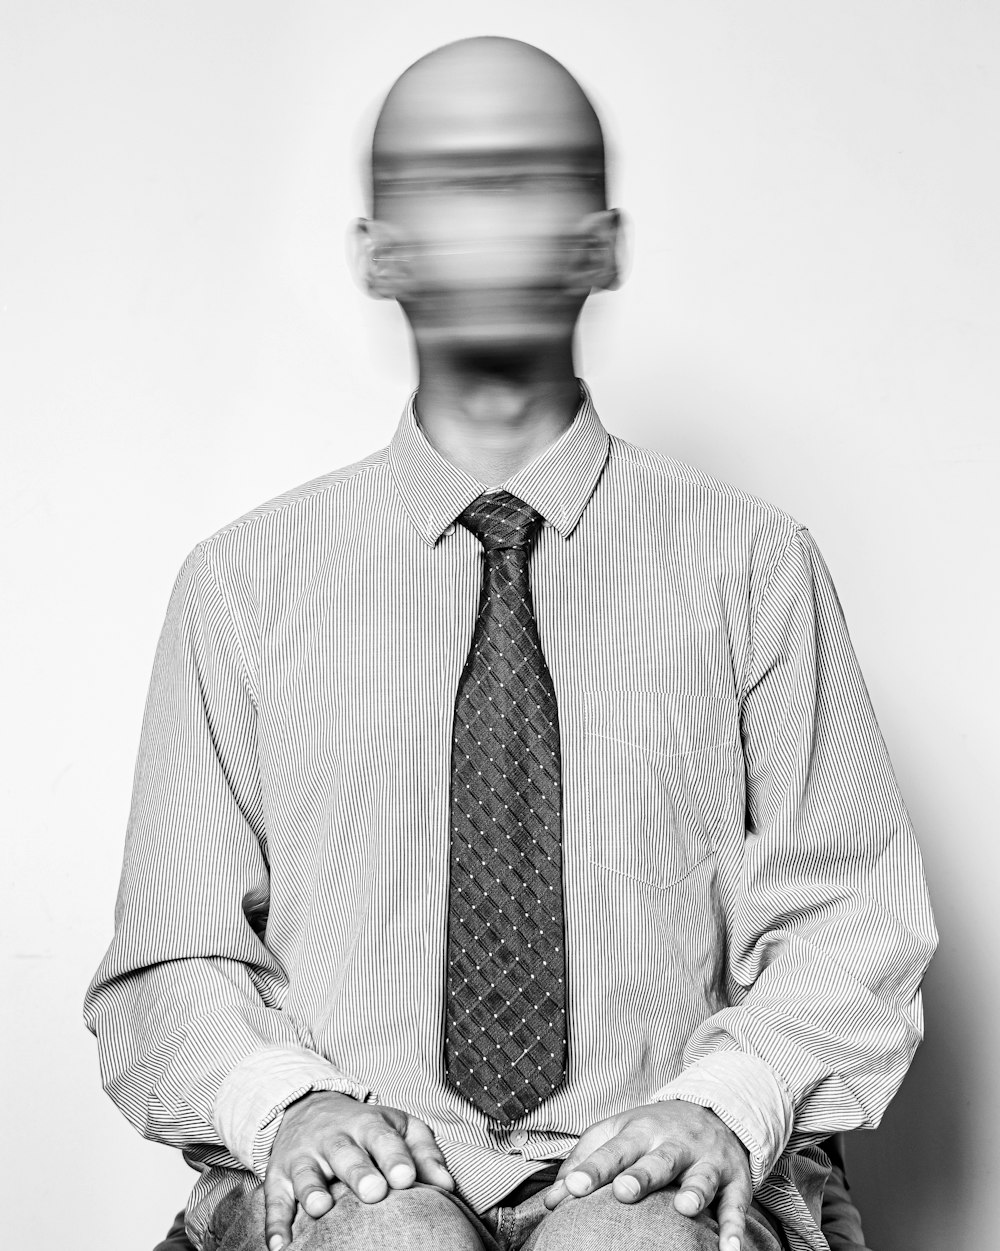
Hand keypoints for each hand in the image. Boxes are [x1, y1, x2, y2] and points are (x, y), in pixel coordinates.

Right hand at [263, 1091, 454, 1250]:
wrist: (307, 1108)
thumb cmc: (366, 1129)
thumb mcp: (398, 1126)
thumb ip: (423, 1152)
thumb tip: (447, 1185)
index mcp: (367, 1125)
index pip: (382, 1138)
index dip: (394, 1157)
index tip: (406, 1178)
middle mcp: (334, 1139)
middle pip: (345, 1154)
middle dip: (358, 1172)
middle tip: (374, 1192)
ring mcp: (304, 1158)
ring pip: (307, 1174)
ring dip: (313, 1191)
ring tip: (321, 1209)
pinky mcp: (279, 1179)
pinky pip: (275, 1203)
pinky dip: (275, 1224)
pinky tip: (280, 1247)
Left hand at [542, 1100, 751, 1250]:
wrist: (717, 1108)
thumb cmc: (654, 1129)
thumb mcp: (618, 1131)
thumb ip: (585, 1160)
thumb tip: (551, 1200)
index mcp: (641, 1132)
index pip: (613, 1150)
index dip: (593, 1169)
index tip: (573, 1188)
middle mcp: (675, 1144)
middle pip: (657, 1160)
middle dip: (641, 1176)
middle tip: (623, 1191)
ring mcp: (707, 1161)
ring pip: (701, 1177)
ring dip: (694, 1191)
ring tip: (684, 1207)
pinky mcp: (735, 1181)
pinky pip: (736, 1206)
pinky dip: (735, 1229)